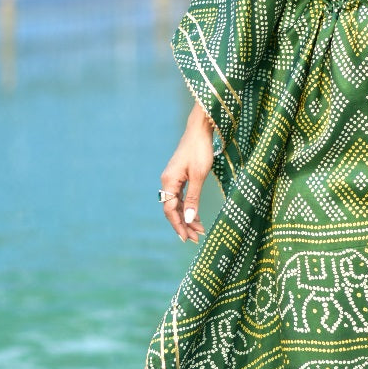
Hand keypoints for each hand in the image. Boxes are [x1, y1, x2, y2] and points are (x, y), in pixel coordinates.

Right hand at [160, 103, 213, 242]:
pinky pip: (181, 197)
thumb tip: (190, 219)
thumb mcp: (199, 176)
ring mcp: (173, 179)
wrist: (200, 129)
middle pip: (173, 210)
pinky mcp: (179, 176)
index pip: (170, 210)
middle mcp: (167, 182)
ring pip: (177, 204)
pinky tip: (196, 216)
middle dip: (184, 225)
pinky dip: (189, 208)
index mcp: (169, 182)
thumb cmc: (200, 150)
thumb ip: (193, 198)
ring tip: (200, 230)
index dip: (179, 225)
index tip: (188, 238)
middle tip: (197, 239)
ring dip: (188, 218)